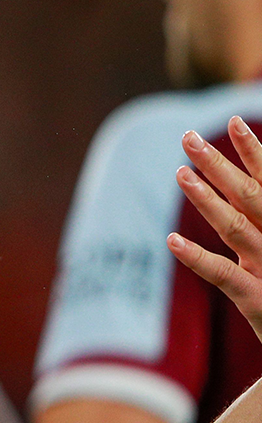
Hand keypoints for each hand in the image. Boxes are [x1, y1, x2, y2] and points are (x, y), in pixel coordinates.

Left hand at [171, 117, 261, 339]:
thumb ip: (261, 220)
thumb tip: (249, 190)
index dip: (254, 150)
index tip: (235, 119)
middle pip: (250, 196)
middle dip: (220, 164)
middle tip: (187, 137)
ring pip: (236, 228)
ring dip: (207, 200)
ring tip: (179, 172)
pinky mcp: (258, 302)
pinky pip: (223, 276)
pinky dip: (197, 257)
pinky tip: (170, 241)